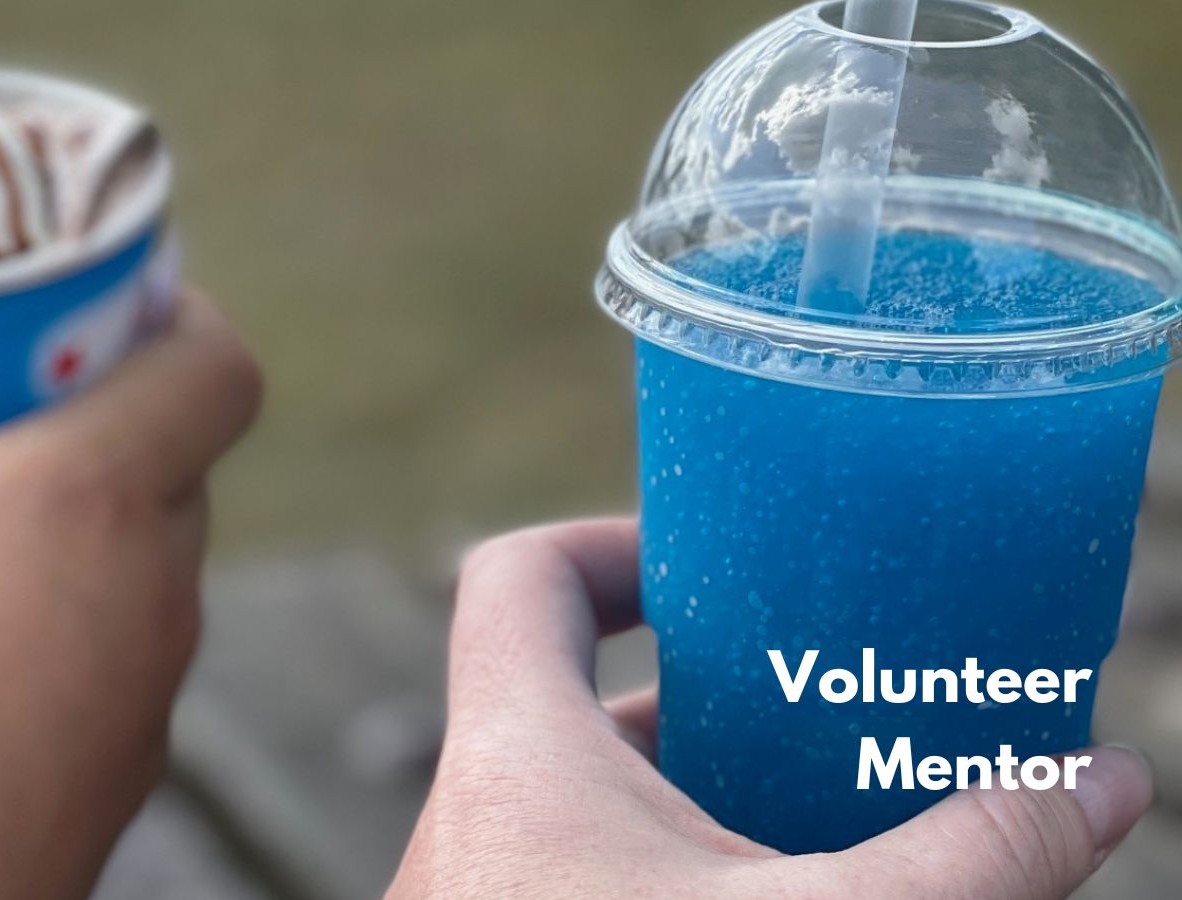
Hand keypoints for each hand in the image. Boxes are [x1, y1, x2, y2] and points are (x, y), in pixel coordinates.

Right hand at [0, 290, 260, 899]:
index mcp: (97, 492)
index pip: (220, 371)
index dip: (187, 320)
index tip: (121, 307)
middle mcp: (156, 580)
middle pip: (175, 462)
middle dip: (103, 423)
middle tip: (4, 407)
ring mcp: (153, 681)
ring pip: (145, 562)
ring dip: (81, 530)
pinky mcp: (128, 762)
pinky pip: (120, 655)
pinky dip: (68, 624)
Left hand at [390, 520, 1153, 899]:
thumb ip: (976, 858)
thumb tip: (1109, 783)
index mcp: (516, 761)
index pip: (520, 578)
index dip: (614, 542)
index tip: (718, 563)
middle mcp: (475, 823)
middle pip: (578, 701)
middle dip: (707, 698)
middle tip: (822, 697)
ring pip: (590, 814)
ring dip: (701, 803)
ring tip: (824, 811)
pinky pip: (587, 887)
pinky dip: (677, 881)